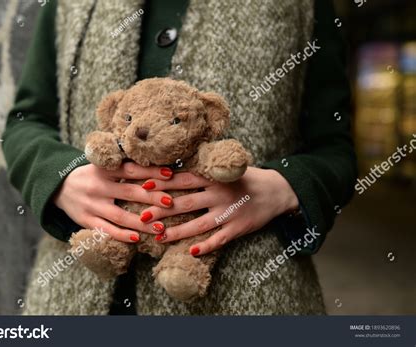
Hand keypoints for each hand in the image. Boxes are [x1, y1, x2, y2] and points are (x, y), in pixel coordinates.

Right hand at [53, 162, 174, 242]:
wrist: (58, 187)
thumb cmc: (91, 175)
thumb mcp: (103, 165)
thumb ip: (124, 167)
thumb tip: (158, 169)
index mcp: (104, 169)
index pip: (131, 169)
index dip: (150, 171)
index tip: (169, 174)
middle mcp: (98, 186)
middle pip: (129, 192)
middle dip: (152, 197)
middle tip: (171, 202)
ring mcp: (92, 205)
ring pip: (120, 215)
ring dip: (141, 222)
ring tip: (161, 227)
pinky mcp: (86, 220)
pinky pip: (106, 230)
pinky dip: (122, 235)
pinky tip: (137, 238)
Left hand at [139, 167, 298, 254]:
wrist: (278, 190)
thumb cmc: (246, 178)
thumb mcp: (225, 169)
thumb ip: (203, 170)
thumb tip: (171, 169)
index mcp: (214, 177)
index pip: (183, 179)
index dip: (163, 183)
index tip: (143, 187)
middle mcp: (219, 194)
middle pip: (186, 203)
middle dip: (163, 210)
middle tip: (143, 217)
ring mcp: (229, 212)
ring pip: (199, 225)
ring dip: (178, 232)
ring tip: (159, 237)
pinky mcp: (239, 228)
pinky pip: (220, 239)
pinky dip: (206, 246)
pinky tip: (191, 251)